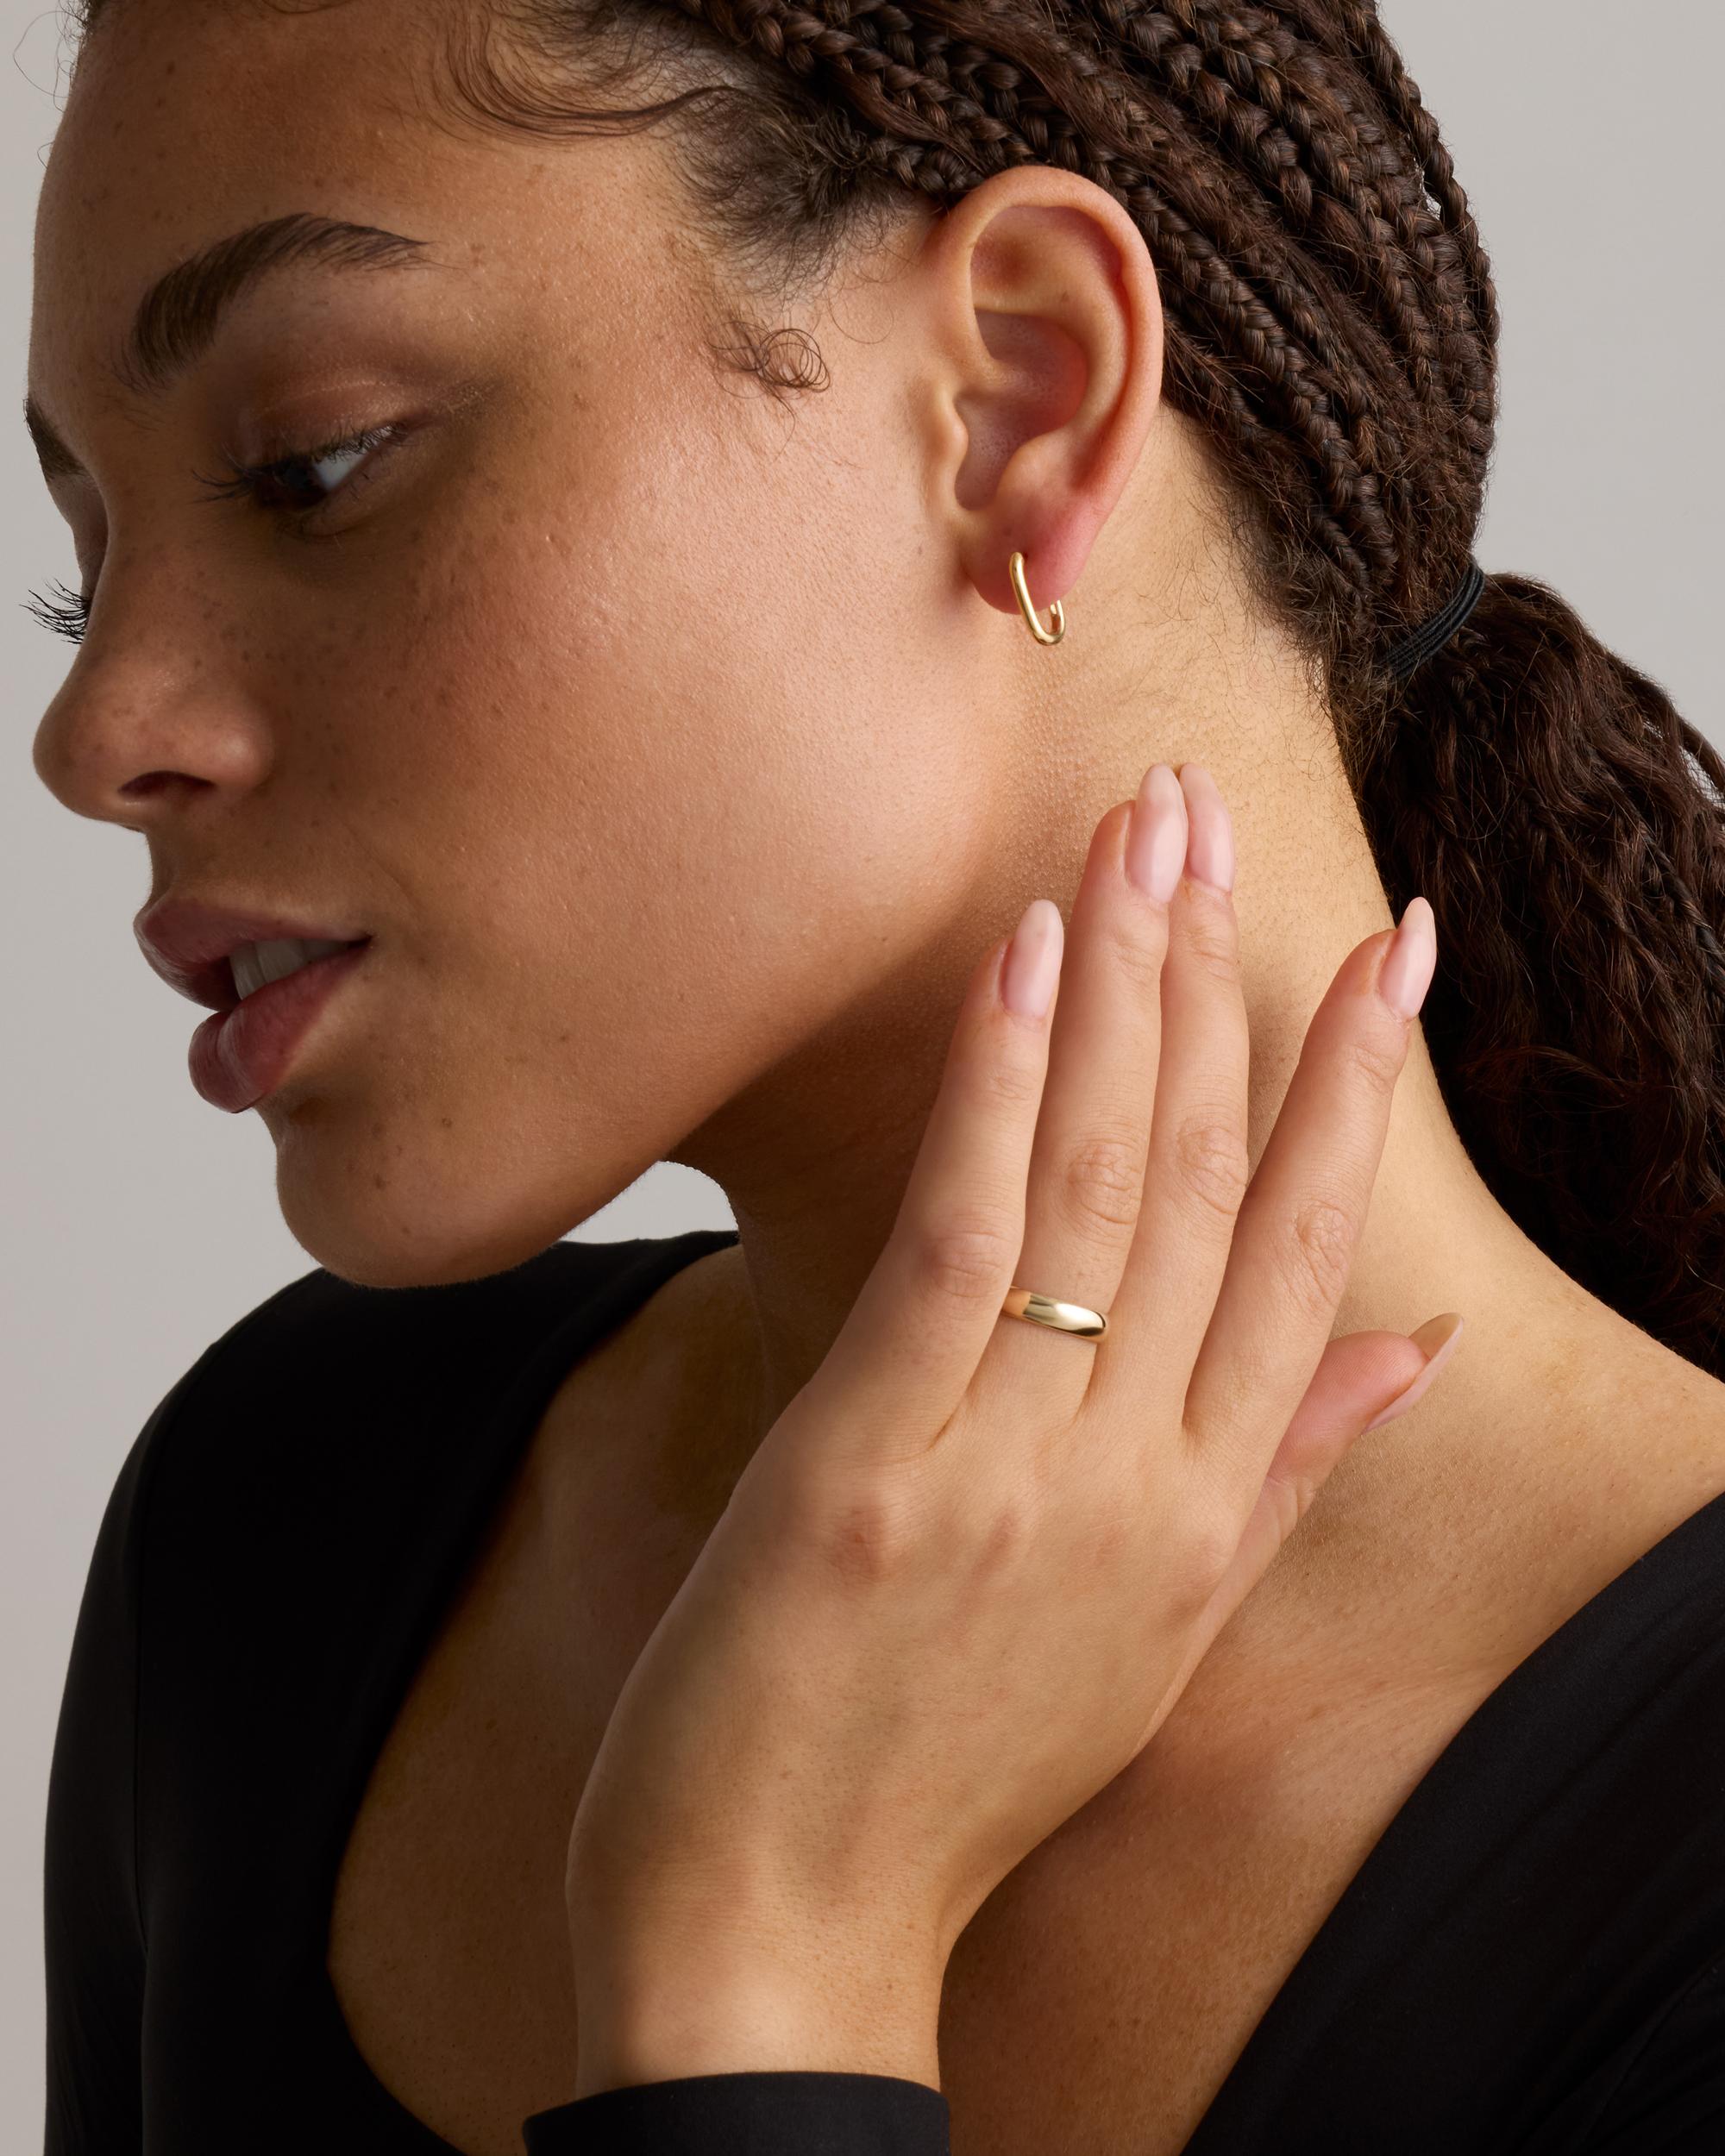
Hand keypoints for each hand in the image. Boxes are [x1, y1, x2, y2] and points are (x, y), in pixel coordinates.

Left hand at [564, 762, 1459, 2094]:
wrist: (787, 1930)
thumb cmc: (952, 1769)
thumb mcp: (1155, 1632)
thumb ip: (1286, 1473)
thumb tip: (1412, 1345)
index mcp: (1210, 1506)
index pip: (1305, 1250)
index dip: (1349, 1088)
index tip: (1390, 952)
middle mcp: (1145, 1469)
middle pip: (1204, 1178)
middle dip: (1220, 979)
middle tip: (1215, 815)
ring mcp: (1019, 1461)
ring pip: (1104, 1181)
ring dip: (1128, 989)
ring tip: (1141, 835)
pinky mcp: (879, 1454)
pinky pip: (967, 1239)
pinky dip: (1003, 1089)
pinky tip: (1027, 959)